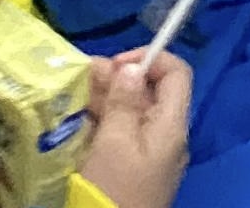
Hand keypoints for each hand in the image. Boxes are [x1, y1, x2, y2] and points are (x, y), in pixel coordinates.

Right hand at [82, 48, 193, 207]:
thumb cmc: (114, 190)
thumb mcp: (114, 142)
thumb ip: (123, 101)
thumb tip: (131, 67)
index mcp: (171, 125)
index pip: (176, 74)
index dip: (149, 59)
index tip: (114, 63)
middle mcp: (166, 135)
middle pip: (149, 92)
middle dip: (117, 77)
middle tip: (82, 75)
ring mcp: (149, 153)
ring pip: (132, 112)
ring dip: (106, 97)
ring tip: (74, 90)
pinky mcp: (132, 168)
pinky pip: (122, 134)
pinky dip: (102, 120)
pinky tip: (78, 117)